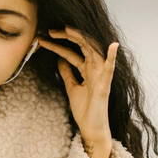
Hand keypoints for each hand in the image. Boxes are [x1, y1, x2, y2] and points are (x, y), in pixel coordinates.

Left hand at [38, 26, 116, 157]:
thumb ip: (67, 73)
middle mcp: (95, 69)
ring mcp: (100, 75)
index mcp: (87, 69)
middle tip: (51, 30)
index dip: (59, 44)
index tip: (44, 38)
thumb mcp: (71, 87)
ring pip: (93, 51)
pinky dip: (112, 57)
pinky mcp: (105, 85)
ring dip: (81, 39)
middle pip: (82, 46)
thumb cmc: (85, 109)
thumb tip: (60, 60)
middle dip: (66, 37)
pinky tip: (113, 45)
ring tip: (68, 29)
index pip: (72, 52)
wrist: (91, 128)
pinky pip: (110, 69)